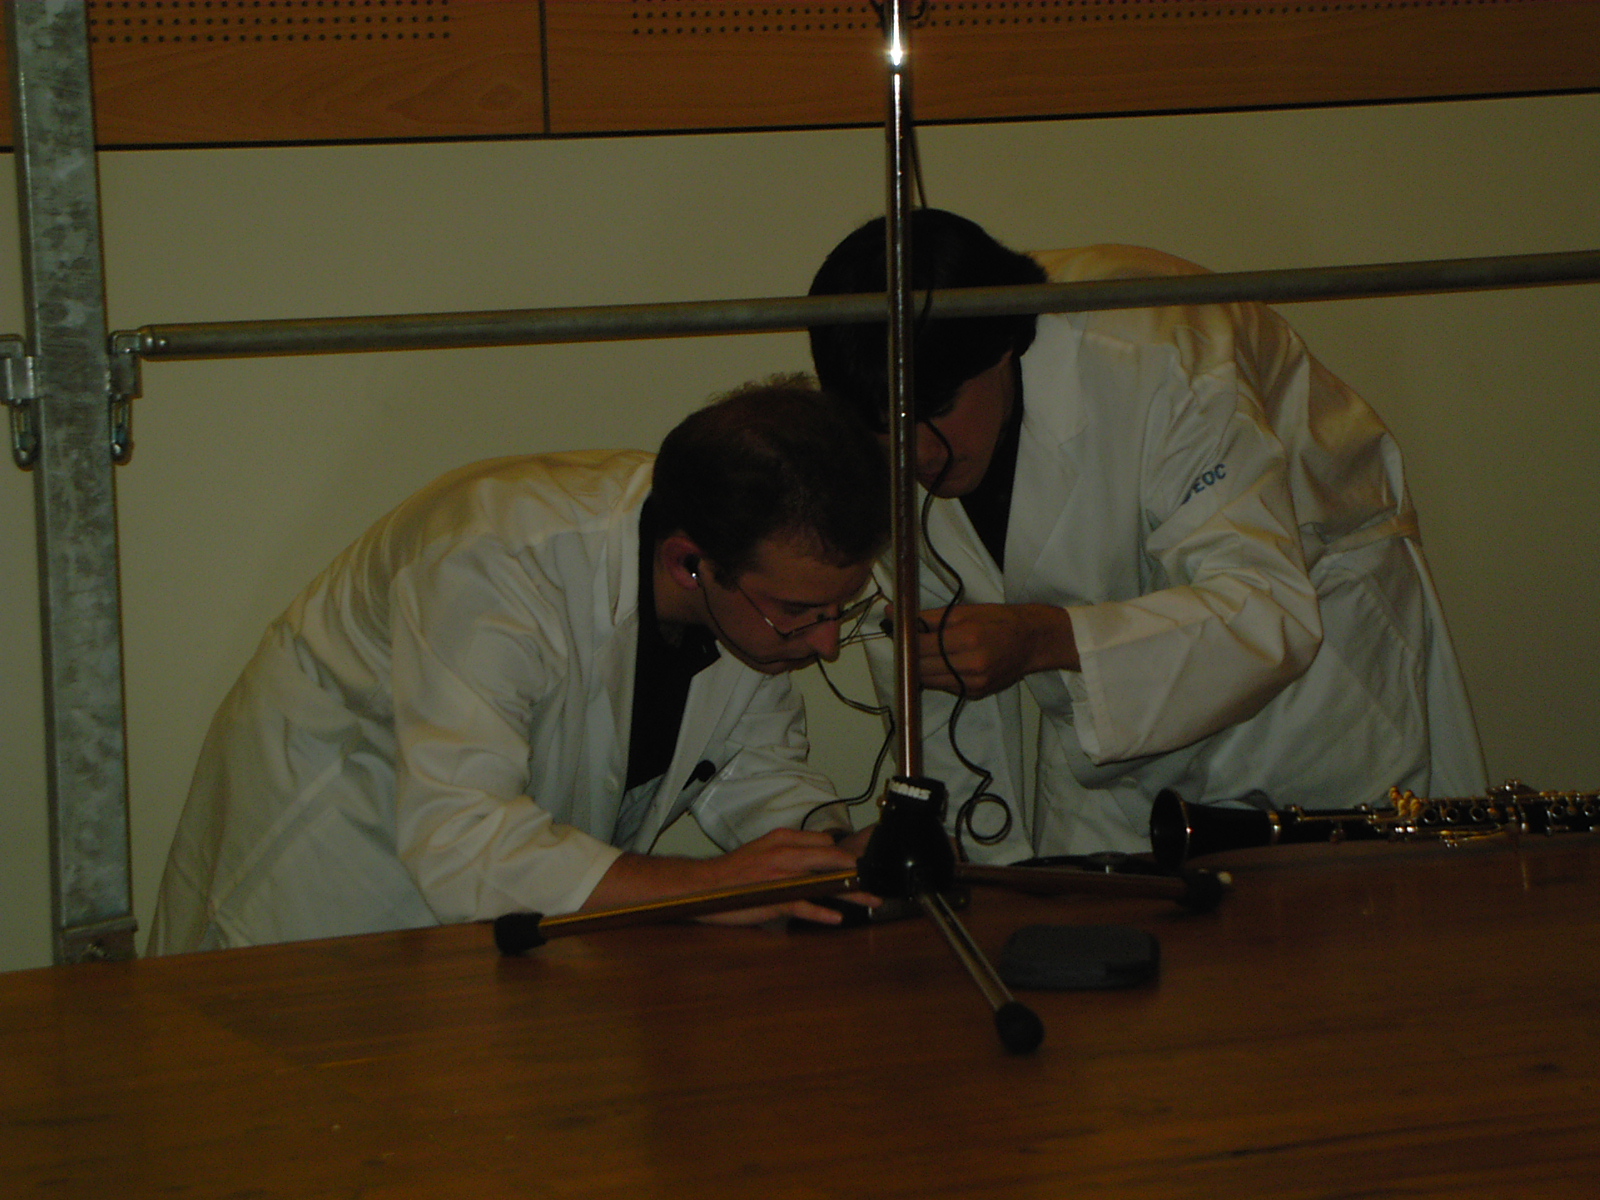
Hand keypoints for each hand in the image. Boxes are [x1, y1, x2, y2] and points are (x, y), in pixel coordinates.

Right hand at [588, 829, 877, 925]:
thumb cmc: (734, 873)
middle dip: (859, 870)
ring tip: (872, 901)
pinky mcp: (773, 899)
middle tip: (879, 881)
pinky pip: (803, 905)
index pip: (826, 842)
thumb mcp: (764, 851)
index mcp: (783, 840)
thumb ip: (791, 851)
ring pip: (824, 881)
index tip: (866, 864)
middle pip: (833, 859)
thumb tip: (820, 852)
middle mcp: (785, 854)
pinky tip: (837, 919)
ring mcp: (780, 877)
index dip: (849, 854)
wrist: (701, 885)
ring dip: (852, 892)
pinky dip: (822, 913)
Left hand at [892, 601, 1078, 698]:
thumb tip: (894, 613)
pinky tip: (941, 665)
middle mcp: (970, 664)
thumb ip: (928, 617)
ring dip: (918, 668)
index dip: (903, 639)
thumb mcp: (964, 611)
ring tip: (920, 653)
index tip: (894, 630)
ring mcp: (973, 683)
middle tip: (902, 643)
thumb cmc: (998, 620)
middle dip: (908, 655)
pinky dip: (937, 676)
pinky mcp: (975, 694)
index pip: (921, 645)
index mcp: (967, 638)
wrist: (1032, 641)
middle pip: (921, 666)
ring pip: (929, 680)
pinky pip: (945, 687)